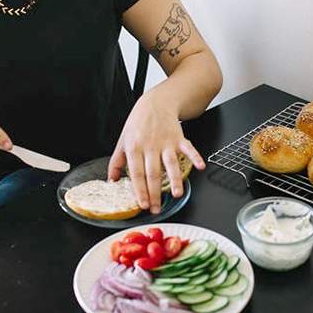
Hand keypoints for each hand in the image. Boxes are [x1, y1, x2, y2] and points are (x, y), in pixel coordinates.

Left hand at [108, 92, 204, 213]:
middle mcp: (150, 146)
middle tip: (157, 209)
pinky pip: (188, 149)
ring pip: (170, 164)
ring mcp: (166, 142)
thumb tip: (111, 181)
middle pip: (153, 173)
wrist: (155, 103)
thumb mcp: (123, 140)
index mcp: (134, 148)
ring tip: (176, 194)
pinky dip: (196, 157)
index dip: (140, 190)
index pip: (137, 173)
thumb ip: (117, 162)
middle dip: (155, 193)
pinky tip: (200, 166)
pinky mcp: (179, 138)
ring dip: (175, 179)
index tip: (143, 204)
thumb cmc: (138, 123)